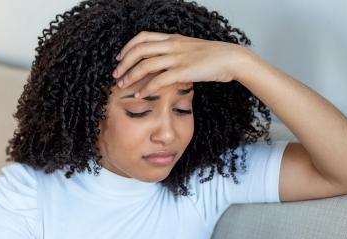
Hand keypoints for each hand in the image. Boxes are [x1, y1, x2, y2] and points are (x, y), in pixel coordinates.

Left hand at [112, 31, 250, 98]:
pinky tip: (140, 94)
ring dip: (131, 76)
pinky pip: (159, 80)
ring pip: (145, 65)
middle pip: (139, 50)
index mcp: (173, 38)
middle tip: (116, 74)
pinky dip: (146, 88)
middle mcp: (172, 46)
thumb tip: (164, 63)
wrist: (231, 58)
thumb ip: (176, 52)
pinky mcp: (183, 71)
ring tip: (122, 85)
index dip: (128, 47)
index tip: (120, 58)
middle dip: (124, 63)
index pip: (143, 37)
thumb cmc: (213, 57)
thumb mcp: (190, 49)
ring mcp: (177, 58)